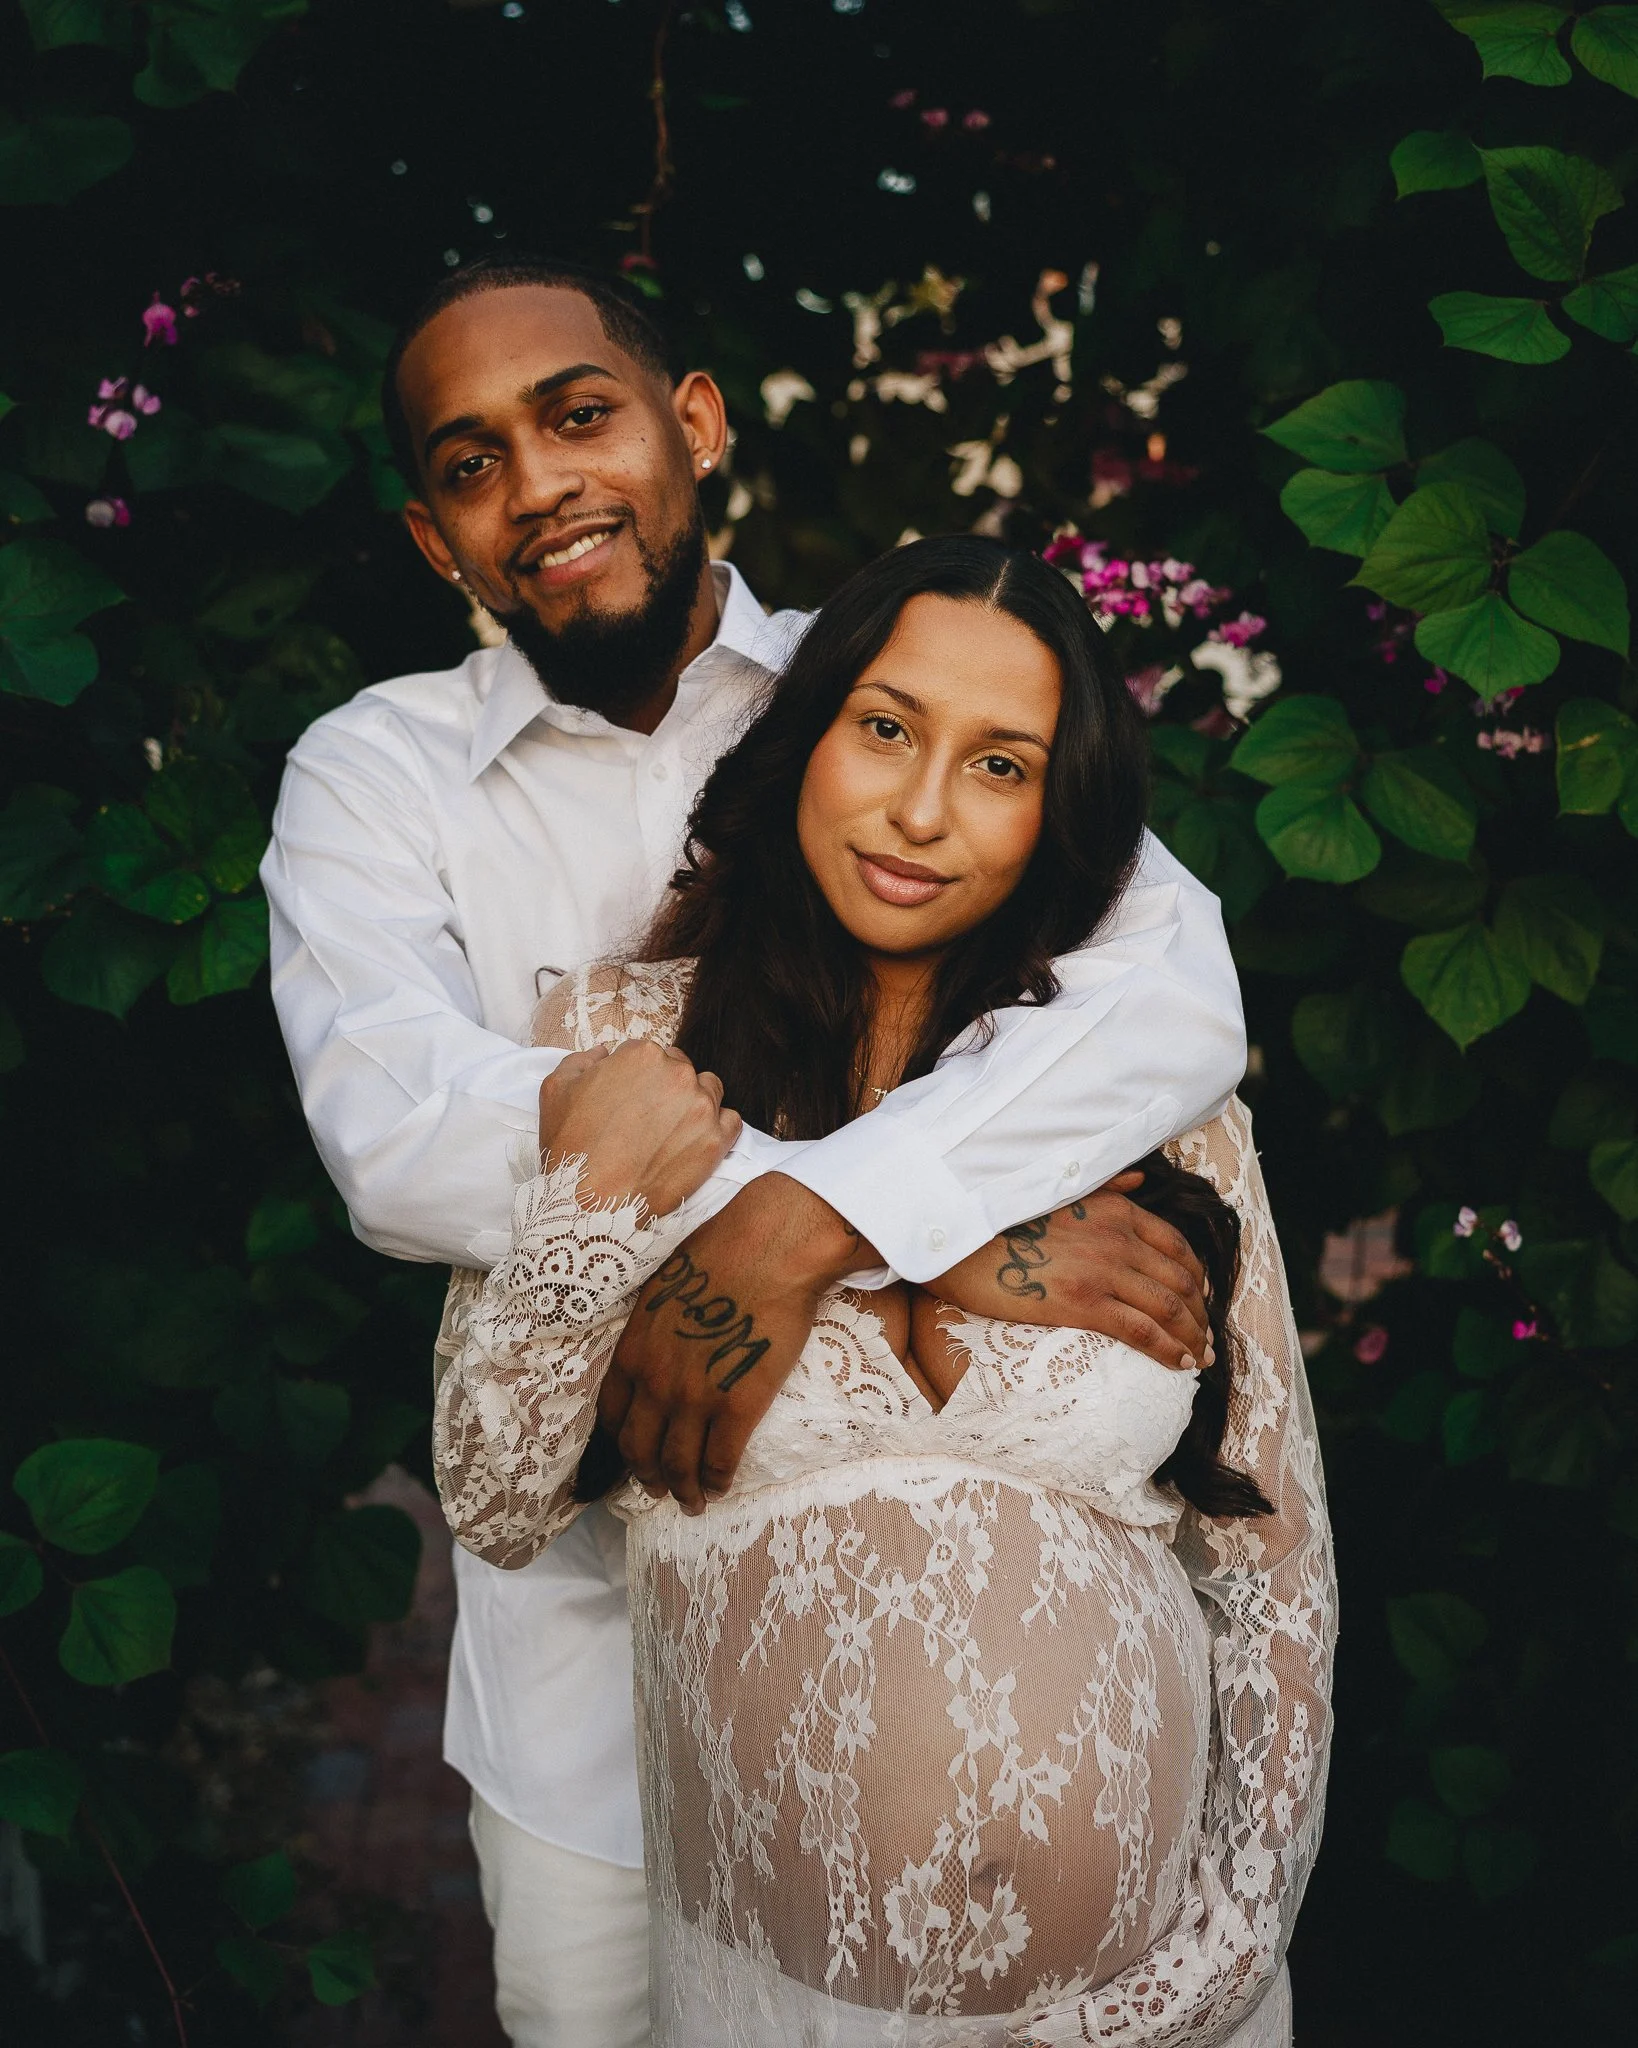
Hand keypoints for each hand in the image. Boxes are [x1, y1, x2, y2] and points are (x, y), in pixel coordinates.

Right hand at [538, 1039, 740, 1216]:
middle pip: (680, 1069)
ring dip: (694, 1103)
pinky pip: (730, 1121)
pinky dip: (717, 1128)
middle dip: (666, 1088)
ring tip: (672, 1129)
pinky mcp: (716, 1140)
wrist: (590, 1205)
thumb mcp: (555, 1089)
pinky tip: (695, 1141)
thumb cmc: (571, 1148)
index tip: (628, 1099)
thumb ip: (582, 1059)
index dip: (636, 1076)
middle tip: (648, 1118)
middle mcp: (678, 1074)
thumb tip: (604, 1052)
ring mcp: (701, 1107)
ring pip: (709, 1090)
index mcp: (642, 1055)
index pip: (648, 1054)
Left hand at [598, 1175, 868, 1513]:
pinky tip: (722, 1487)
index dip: (617, 1444)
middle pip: (640, 1448)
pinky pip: (721, 1460)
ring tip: (692, 1502)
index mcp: (633, 1350)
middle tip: (657, 1489)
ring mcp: (695, 1398)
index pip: (610, 1415)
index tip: (627, 1455)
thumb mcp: (664, 1287)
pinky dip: (718, 1480)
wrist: (768, 1249)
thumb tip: (660, 1339)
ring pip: (678, 1465)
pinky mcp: (738, 1406)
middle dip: (646, 1476)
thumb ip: (654, 1325)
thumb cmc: (721, 1252)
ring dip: (683, 1490)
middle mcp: (655, 1382)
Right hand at [928, 1172, 1210, 1370]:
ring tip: (1199, 1356)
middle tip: (1205, 1336)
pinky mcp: (1082, 1303)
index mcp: (1115, 1210)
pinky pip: (1141, 1331)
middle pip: (1180, 1280)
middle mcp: (1117, 1237)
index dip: (1197, 1276)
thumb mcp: (1060, 1191)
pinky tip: (1180, 1365)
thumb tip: (1140, 1179)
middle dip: (1199, 1312)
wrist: (959, 1239)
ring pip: (1168, 1308)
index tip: (1200, 1298)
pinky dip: (1168, 1349)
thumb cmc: (1003, 1220)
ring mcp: (1102, 1270)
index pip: (1176, 1245)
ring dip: (1191, 1335)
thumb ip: (1106, 1186)